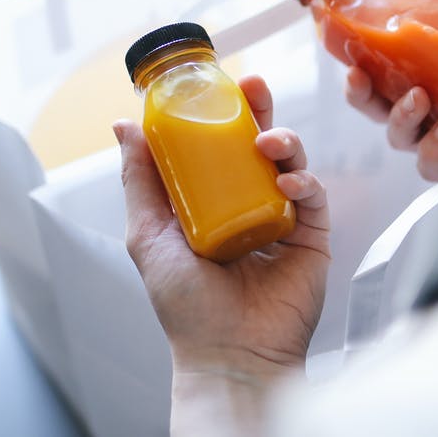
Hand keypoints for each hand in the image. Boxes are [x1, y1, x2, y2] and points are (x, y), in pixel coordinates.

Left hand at [114, 75, 329, 434]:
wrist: (229, 352)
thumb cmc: (186, 305)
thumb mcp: (147, 235)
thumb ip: (140, 180)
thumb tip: (124, 126)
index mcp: (212, 201)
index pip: (219, 145)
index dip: (220, 112)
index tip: (216, 83)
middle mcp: (248, 204)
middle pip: (259, 143)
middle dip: (259, 110)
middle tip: (254, 87)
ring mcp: (282, 218)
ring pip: (291, 161)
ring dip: (283, 140)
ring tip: (268, 142)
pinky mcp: (311, 236)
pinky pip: (313, 195)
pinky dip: (303, 180)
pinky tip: (286, 181)